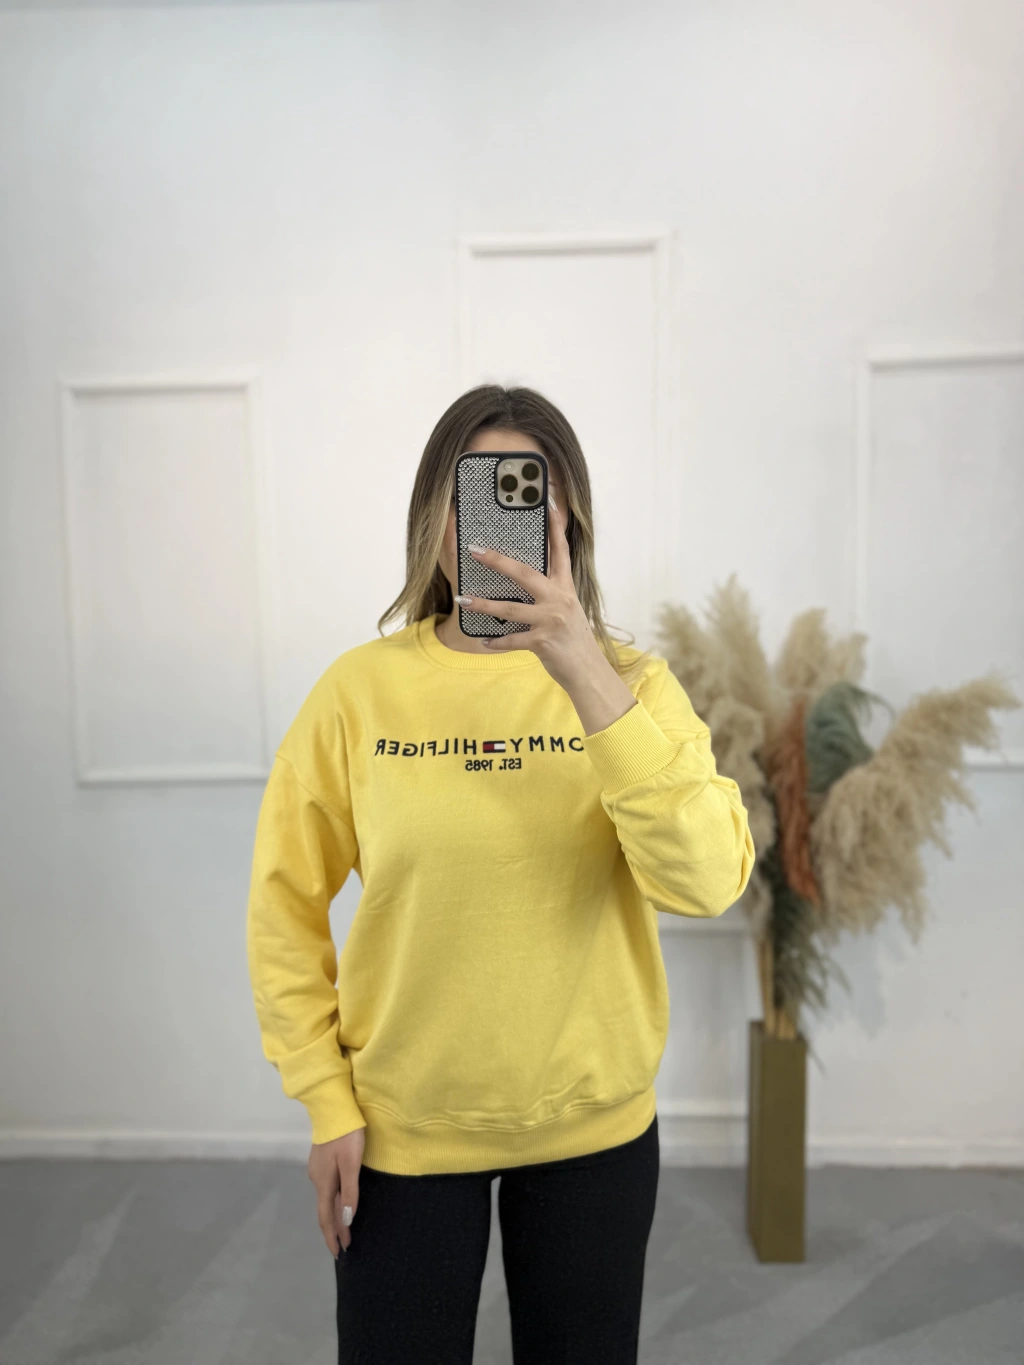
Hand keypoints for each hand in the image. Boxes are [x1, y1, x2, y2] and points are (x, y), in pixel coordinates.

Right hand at [308, 1125, 364, 1256]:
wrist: (333, 1108)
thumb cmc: (347, 1135)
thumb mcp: (352, 1163)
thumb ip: (349, 1191)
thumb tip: (345, 1220)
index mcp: (324, 1182)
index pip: (326, 1217)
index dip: (332, 1236)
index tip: (339, 1253)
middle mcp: (317, 1178)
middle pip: (325, 1210)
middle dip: (334, 1229)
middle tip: (345, 1246)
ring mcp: (317, 1169)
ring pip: (325, 1198)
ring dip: (334, 1215)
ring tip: (343, 1228)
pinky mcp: (320, 1160)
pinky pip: (326, 1187)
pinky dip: (332, 1200)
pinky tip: (338, 1201)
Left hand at [457, 493, 600, 692]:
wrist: (588, 671)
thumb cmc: (573, 639)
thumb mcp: (567, 609)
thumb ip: (550, 593)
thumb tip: (524, 579)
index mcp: (565, 587)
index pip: (560, 550)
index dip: (554, 525)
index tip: (547, 500)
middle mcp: (559, 599)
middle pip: (525, 573)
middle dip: (497, 560)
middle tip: (475, 550)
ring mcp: (551, 620)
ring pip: (510, 608)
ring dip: (483, 605)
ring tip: (463, 600)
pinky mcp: (543, 641)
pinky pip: (512, 640)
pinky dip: (495, 641)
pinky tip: (483, 641)